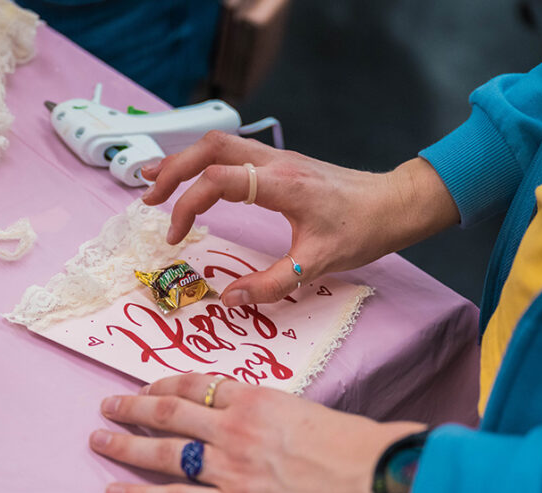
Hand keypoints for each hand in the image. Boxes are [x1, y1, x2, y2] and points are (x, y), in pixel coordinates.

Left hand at [90, 373, 426, 492]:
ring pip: (164, 451)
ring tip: (99, 441)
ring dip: (126, 445)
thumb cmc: (346, 443)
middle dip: (132, 407)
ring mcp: (229, 468)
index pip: (195, 385)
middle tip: (107, 407)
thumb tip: (245, 413)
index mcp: (252, 399)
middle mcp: (232, 429)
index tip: (144, 386)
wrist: (367, 474)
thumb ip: (267, 411)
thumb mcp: (300, 409)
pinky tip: (115, 492)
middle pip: (169, 411)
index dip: (162, 383)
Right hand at [141, 131, 458, 306]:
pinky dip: (204, 160)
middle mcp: (274, 161)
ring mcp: (277, 157)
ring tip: (154, 179)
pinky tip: (195, 176)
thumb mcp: (317, 263)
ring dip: (184, 159)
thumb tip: (228, 300)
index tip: (175, 237)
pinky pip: (232, 150)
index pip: (216, 180)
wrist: (395, 204)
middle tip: (146, 198)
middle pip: (208, 148)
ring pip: (218, 143)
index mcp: (280, 182)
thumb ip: (272, 284)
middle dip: (172, 170)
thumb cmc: (363, 230)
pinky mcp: (281, 162)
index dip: (187, 206)